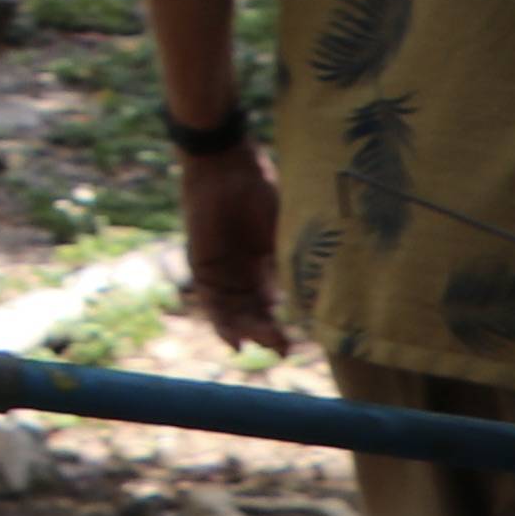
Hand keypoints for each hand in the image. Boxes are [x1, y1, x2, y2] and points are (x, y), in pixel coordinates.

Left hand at [177, 136, 282, 351]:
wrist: (225, 166)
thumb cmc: (259, 190)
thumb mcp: (282, 231)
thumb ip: (291, 261)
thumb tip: (312, 296)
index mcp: (262, 265)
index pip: (270, 306)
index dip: (282, 327)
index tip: (296, 346)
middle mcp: (240, 273)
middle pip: (252, 314)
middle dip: (267, 334)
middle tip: (282, 349)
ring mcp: (220, 271)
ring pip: (233, 313)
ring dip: (247, 332)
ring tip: (263, 344)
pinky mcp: (202, 266)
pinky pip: (210, 302)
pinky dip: (221, 323)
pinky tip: (235, 340)